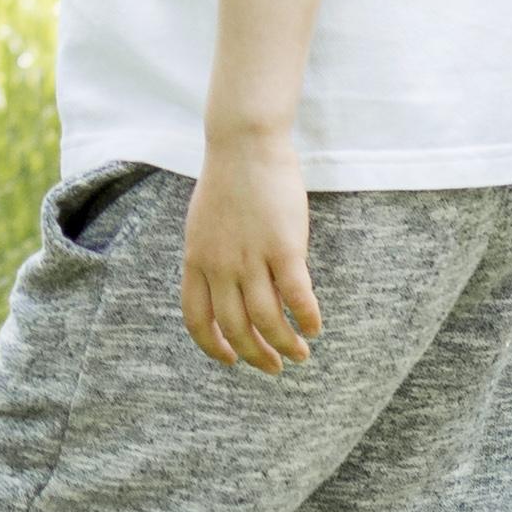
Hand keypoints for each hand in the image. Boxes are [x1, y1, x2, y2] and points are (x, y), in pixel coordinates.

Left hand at [183, 136, 322, 369]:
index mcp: (195, 259)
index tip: (231, 360)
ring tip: (301, 354)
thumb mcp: (202, 227)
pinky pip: (297, 296)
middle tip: (275, 366)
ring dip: (286, 344)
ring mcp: (251, 257)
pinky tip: (315, 327)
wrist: (244, 145)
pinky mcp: (284, 247)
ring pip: (267, 319)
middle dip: (257, 355)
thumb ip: (209, 260)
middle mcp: (219, 264)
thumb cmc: (227, 184)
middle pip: (235, 327)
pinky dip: (307, 318)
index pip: (197, 318)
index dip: (213, 346)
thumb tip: (225, 293)